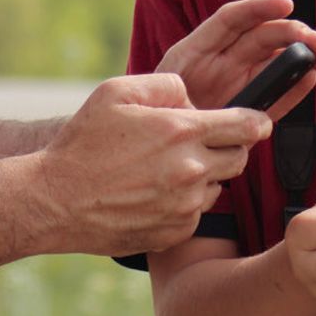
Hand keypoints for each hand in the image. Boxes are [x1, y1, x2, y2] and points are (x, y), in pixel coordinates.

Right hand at [34, 74, 271, 256]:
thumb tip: (192, 97)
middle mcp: (191, 170)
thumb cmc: (83, 143)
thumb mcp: (116, 91)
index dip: (257, 121)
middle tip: (200, 144)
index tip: (259, 122)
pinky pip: (196, 213)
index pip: (245, 125)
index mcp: (181, 131)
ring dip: (203, 176)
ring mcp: (185, 205)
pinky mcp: (176, 231)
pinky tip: (153, 194)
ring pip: (217, 186)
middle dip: (228, 148)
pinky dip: (184, 203)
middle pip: (239, 158)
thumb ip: (165, 84)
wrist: (56, 200)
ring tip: (164, 170)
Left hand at [155, 0, 315, 119]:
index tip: (286, 5)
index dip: (259, 9)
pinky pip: (274, 97)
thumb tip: (207, 95)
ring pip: (272, 63)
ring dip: (300, 57)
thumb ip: (182, 91)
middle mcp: (219, 63)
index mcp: (196, 51)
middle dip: (290, 33)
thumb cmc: (149, 119)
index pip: (231, 20)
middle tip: (314, 40)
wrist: (151, 148)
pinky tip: (311, 78)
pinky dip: (293, 88)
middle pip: (259, 38)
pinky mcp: (247, 110)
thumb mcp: (161, 98)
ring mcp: (235, 85)